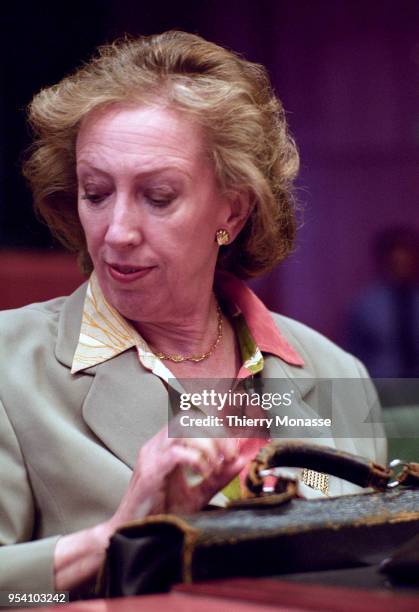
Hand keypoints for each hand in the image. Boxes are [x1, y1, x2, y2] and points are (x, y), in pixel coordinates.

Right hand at [110, 425, 246, 526]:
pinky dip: (196, 459)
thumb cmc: (161, 514)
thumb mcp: (198, 493)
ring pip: (182, 430)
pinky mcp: (150, 471)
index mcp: (166, 446)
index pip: (192, 420)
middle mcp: (157, 445)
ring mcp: (151, 456)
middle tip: (229, 455)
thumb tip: (241, 461)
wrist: (133, 534)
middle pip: (188, 419)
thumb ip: (218, 477)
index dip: (216, 428)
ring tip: (215, 466)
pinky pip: (177, 453)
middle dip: (214, 434)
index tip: (233, 448)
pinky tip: (204, 473)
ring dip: (206, 445)